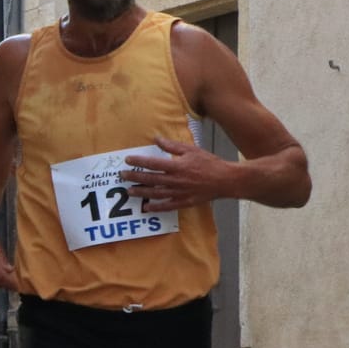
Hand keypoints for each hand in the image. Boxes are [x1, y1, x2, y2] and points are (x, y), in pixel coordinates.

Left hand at [123, 137, 237, 213]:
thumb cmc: (209, 163)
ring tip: (130, 191)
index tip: (128, 160)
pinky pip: (167, 206)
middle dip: (135, 177)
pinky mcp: (184, 202)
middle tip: (122, 176)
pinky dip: (156, 208)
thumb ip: (172, 146)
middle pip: (151, 179)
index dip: (139, 161)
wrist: (225, 180)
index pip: (153, 163)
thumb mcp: (191, 150)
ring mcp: (179, 192)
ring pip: (156, 194)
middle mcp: (176, 180)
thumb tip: (157, 139)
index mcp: (177, 166)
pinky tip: (146, 208)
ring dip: (141, 193)